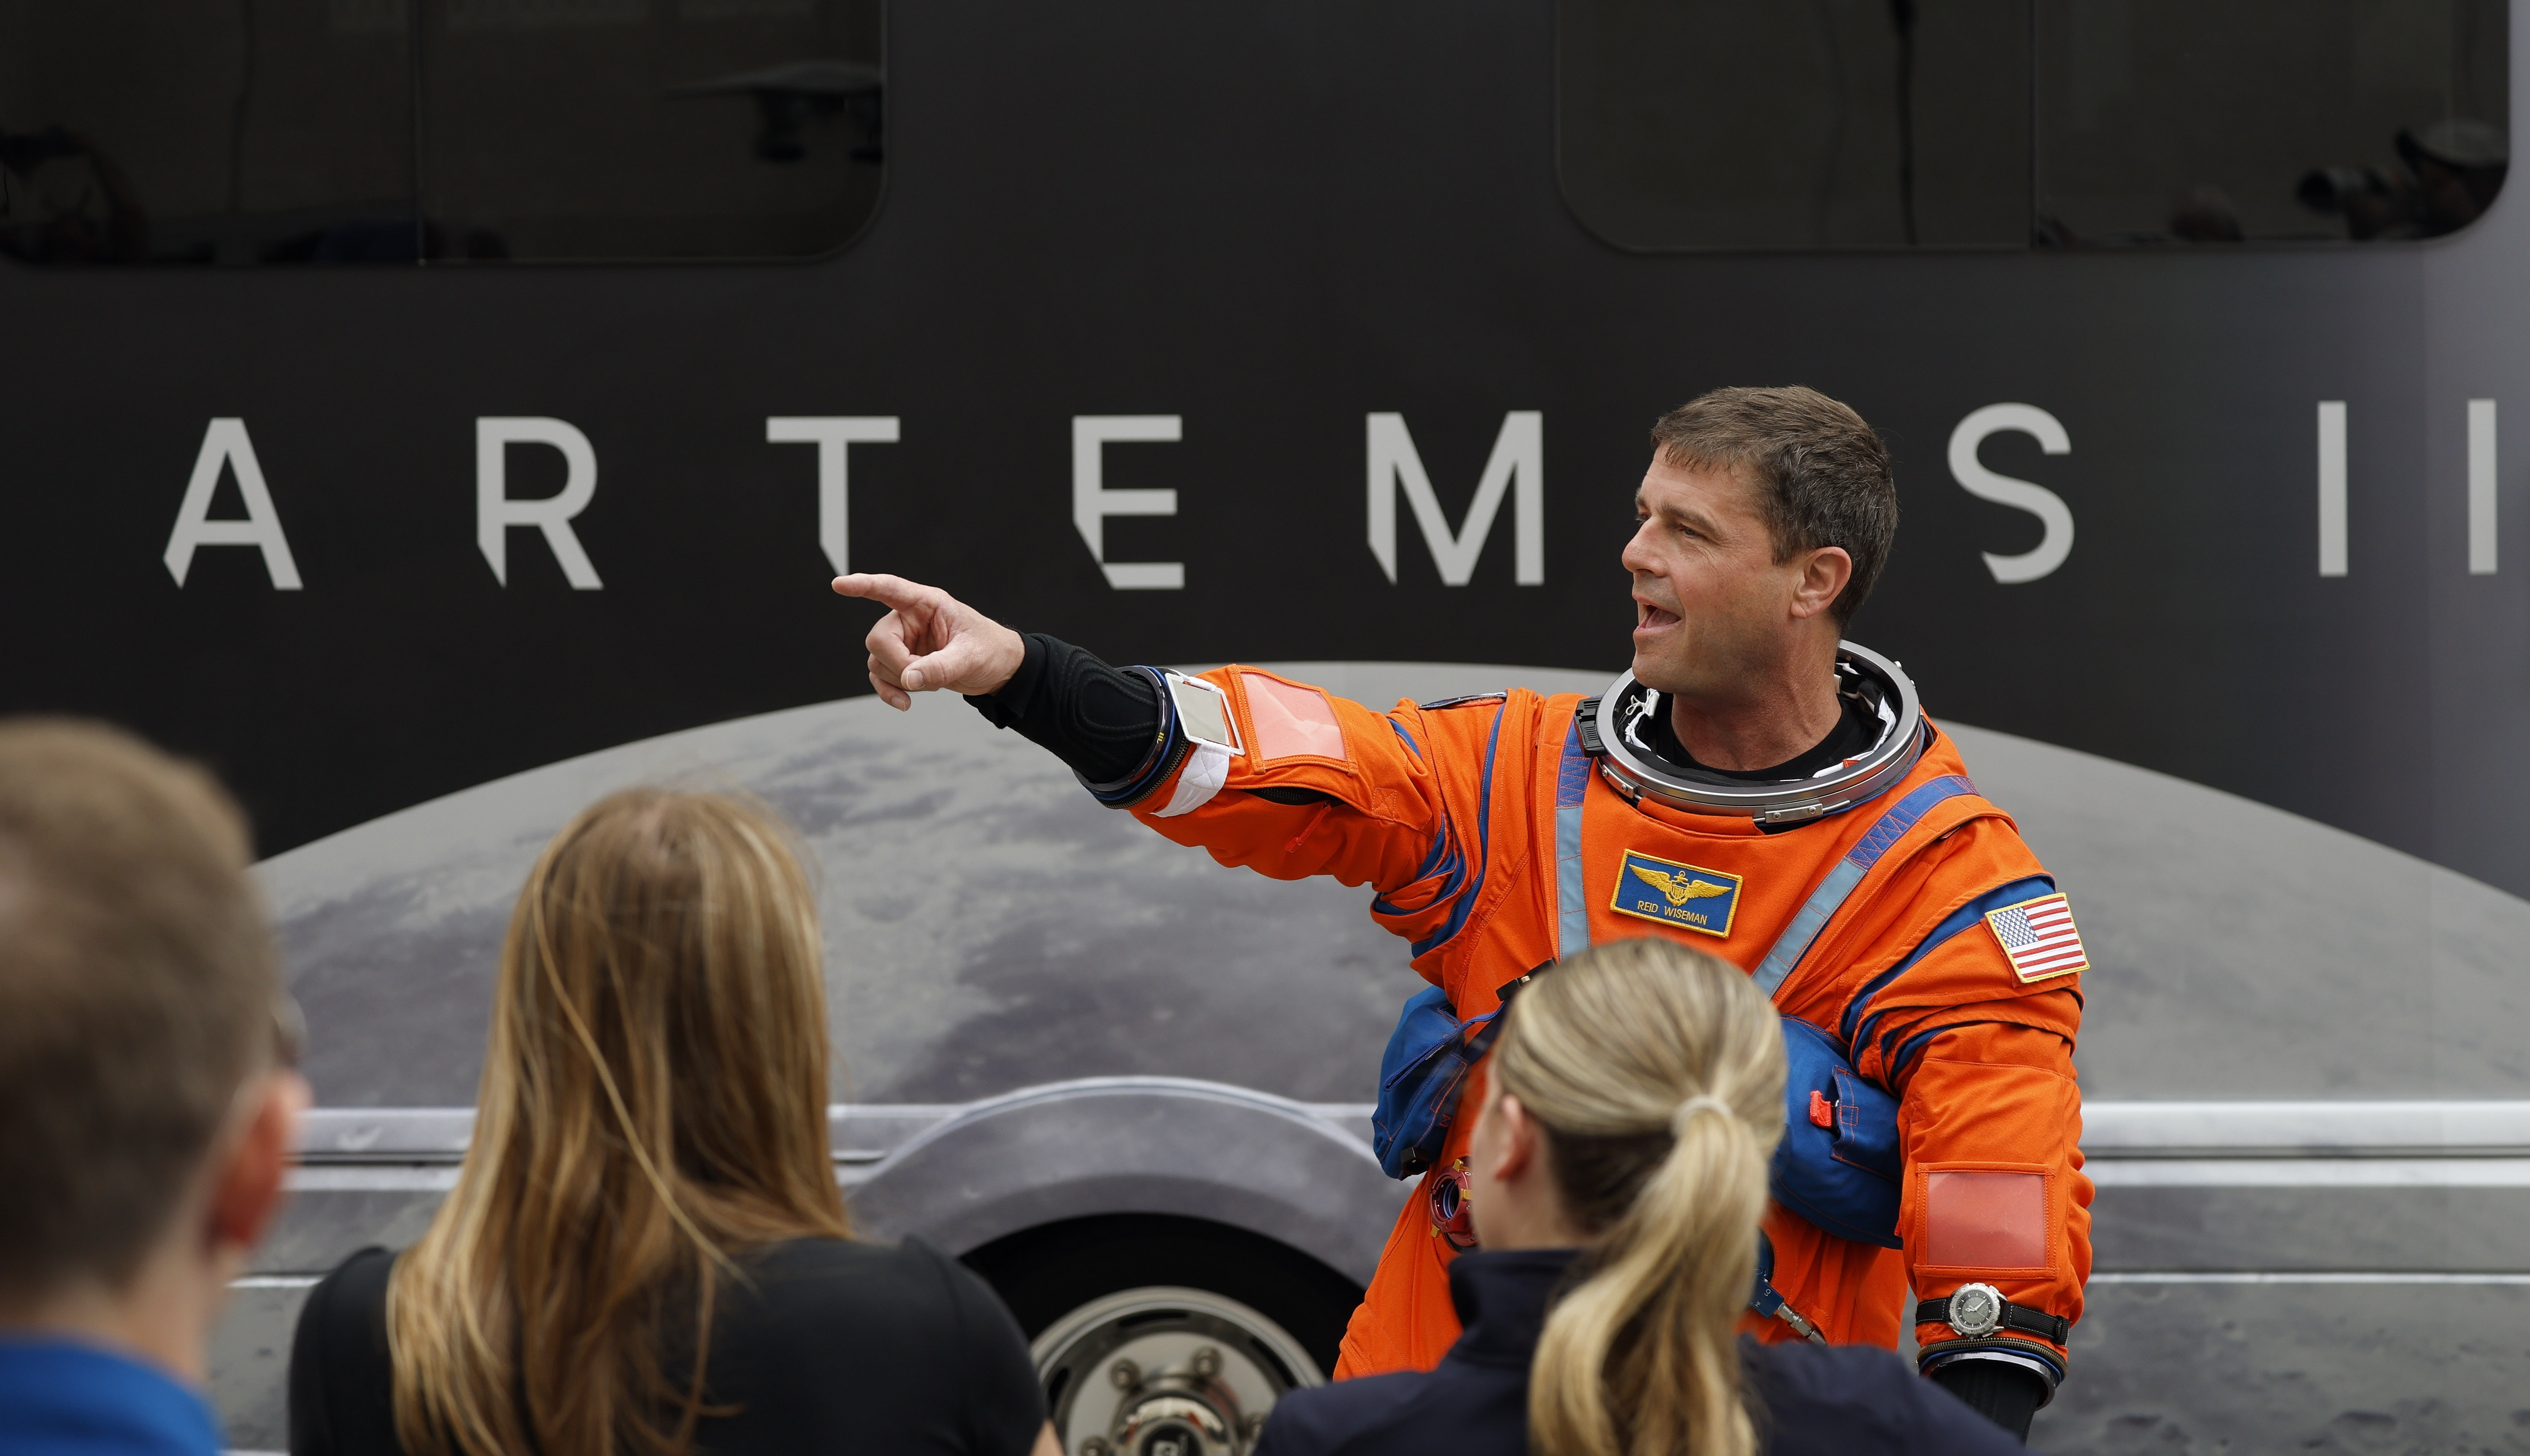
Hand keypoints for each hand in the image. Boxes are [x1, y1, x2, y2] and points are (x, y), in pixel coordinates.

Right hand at [832, 574, 1027, 710]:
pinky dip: (888, 692)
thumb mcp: (970, 657)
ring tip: (932, 683)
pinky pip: (879, 677)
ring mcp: (904, 641)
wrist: (999, 670)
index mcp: (927, 603)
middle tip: (922, 676)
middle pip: (878, 638)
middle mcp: (910, 619)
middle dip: (896, 663)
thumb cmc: (990, 650)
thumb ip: (940, 667)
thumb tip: (908, 679)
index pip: (889, 589)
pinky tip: (904, 704)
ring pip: (876, 661)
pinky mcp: (903, 663)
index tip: (839, 584)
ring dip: (899, 679)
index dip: (863, 585)